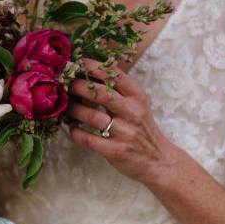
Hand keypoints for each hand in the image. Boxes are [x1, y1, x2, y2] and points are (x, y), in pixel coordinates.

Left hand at [66, 59, 174, 186]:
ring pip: (91, 116)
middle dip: (78, 86)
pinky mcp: (116, 150)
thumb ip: (119, 91)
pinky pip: (88, 139)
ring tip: (65, 108)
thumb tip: (89, 74)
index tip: (76, 62)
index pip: (114, 75)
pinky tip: (71, 129)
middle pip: (100, 93)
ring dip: (73, 110)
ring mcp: (124, 132)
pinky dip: (75, 133)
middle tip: (65, 85)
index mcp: (137, 97)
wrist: (159, 160)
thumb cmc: (142, 129)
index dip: (92, 66)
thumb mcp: (138, 105)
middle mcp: (132, 112)